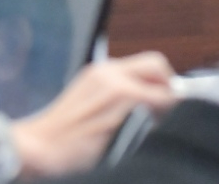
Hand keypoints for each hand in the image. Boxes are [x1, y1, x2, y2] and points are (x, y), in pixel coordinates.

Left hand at [8, 52, 175, 175]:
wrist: (38, 147)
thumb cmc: (74, 154)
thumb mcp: (115, 147)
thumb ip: (143, 125)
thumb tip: (164, 117)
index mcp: (120, 93)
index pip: (165, 91)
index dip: (176, 106)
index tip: (180, 116)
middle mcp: (112, 74)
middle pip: (156, 64)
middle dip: (167, 84)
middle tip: (168, 108)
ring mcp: (100, 70)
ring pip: (141, 65)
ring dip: (151, 82)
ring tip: (149, 108)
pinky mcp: (92, 73)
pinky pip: (124, 69)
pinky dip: (134, 82)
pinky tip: (129, 104)